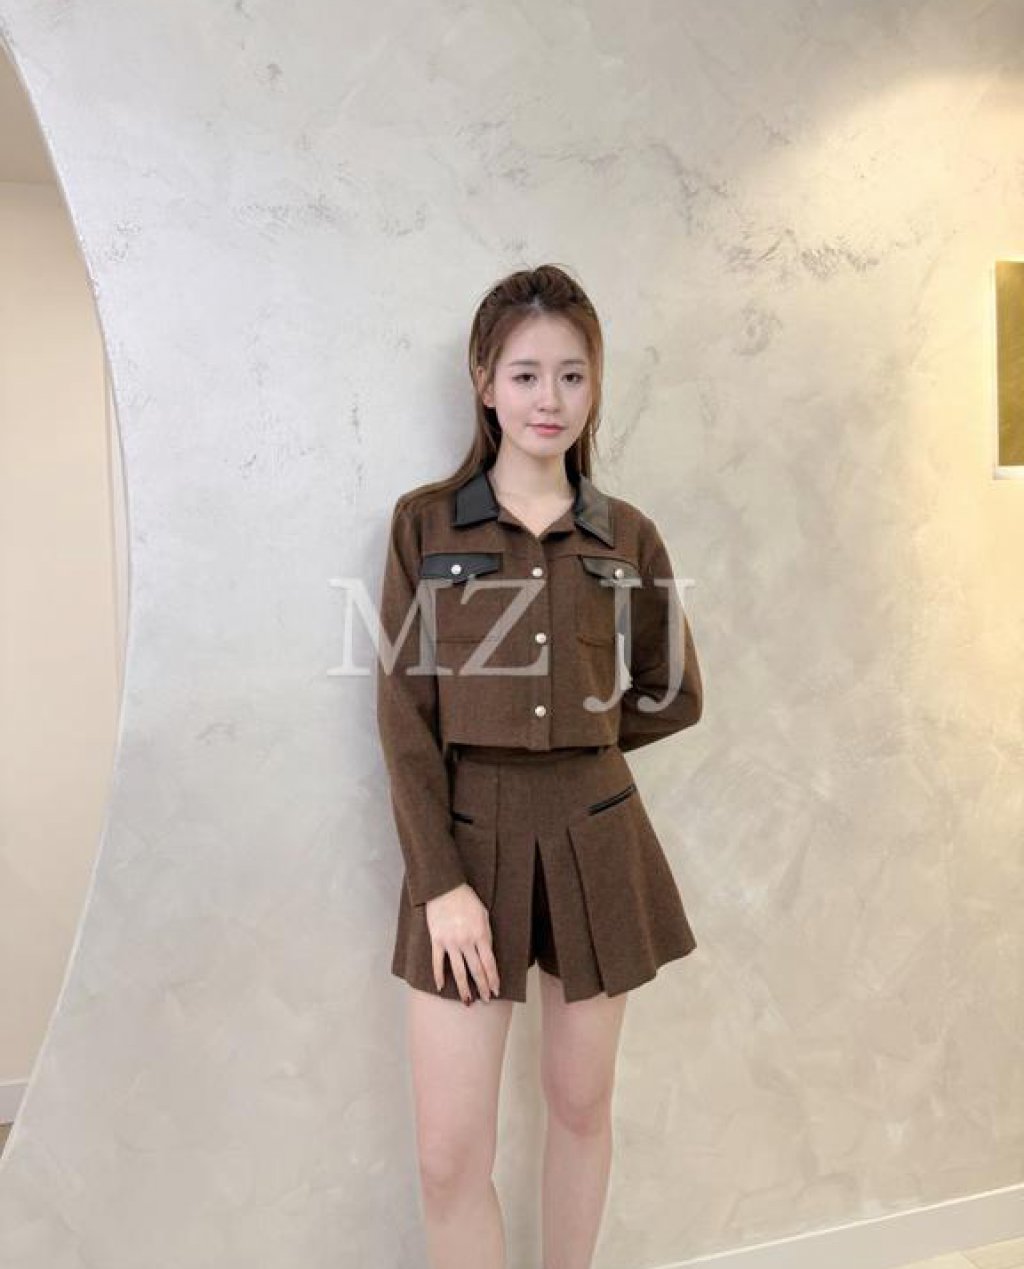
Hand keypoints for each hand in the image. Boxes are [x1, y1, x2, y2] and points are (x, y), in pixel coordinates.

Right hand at [425, 883, 500, 1003]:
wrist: (445, 888)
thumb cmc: (467, 899)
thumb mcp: (483, 915)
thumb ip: (486, 934)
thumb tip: (487, 952)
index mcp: (481, 935)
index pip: (489, 963)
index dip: (493, 979)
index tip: (496, 990)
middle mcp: (467, 941)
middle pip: (476, 970)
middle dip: (482, 987)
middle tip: (485, 1000)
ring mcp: (451, 942)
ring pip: (459, 971)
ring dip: (463, 988)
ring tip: (467, 1001)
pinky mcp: (437, 940)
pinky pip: (437, 962)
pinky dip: (439, 976)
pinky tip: (441, 988)